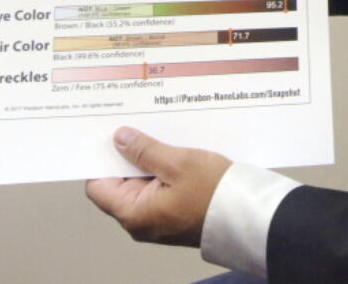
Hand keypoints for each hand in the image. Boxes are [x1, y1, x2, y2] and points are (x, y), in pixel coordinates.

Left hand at [86, 127, 231, 246]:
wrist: (249, 216)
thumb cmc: (213, 192)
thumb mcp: (178, 163)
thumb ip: (144, 150)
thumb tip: (119, 138)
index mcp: (134, 214)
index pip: (98, 186)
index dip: (102, 159)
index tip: (109, 135)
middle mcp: (141, 221)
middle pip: (120, 184)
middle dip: (127, 156)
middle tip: (135, 126)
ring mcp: (158, 219)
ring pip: (142, 184)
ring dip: (148, 161)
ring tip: (156, 133)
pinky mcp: (175, 214)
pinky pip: (159, 188)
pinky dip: (162, 170)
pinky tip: (172, 150)